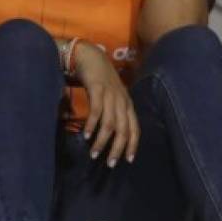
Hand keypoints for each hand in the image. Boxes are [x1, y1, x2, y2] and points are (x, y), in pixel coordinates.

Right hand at [74, 41, 139, 166]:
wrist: (91, 56)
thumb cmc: (101, 79)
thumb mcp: (112, 96)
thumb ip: (113, 111)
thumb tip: (110, 134)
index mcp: (127, 103)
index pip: (135, 128)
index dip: (132, 145)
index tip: (128, 160)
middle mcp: (122, 100)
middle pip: (124, 129)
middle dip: (118, 148)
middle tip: (110, 164)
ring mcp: (110, 94)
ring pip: (110, 124)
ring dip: (102, 141)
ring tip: (94, 153)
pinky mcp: (97, 89)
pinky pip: (96, 111)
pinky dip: (91, 125)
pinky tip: (86, 135)